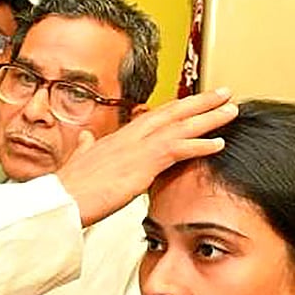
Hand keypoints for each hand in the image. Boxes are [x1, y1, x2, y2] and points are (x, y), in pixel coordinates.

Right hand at [56, 88, 236, 226]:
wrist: (62, 201)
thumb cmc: (70, 188)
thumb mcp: (81, 162)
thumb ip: (88, 148)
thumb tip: (88, 138)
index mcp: (119, 137)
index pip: (155, 116)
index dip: (177, 108)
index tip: (196, 102)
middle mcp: (131, 136)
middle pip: (172, 112)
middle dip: (200, 102)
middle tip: (224, 92)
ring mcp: (138, 148)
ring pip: (180, 126)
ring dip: (209, 117)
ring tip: (232, 109)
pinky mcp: (143, 164)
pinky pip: (178, 149)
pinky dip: (200, 144)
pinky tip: (218, 142)